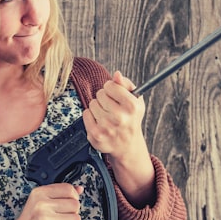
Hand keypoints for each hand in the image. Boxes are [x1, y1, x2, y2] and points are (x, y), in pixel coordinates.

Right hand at [11, 183, 82, 219]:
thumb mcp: (40, 201)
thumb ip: (59, 193)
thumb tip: (79, 189)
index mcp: (39, 193)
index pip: (68, 189)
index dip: (74, 196)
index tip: (70, 202)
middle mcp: (41, 205)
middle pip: (75, 204)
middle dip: (73, 212)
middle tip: (63, 216)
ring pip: (76, 219)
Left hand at [83, 71, 155, 206]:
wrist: (127, 145)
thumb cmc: (130, 118)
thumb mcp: (135, 100)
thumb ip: (126, 84)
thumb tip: (116, 75)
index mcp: (132, 107)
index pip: (110, 85)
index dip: (111, 88)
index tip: (114, 94)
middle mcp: (120, 118)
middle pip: (100, 94)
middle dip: (104, 98)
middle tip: (111, 107)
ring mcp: (107, 127)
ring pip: (92, 104)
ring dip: (97, 107)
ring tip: (106, 115)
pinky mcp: (96, 135)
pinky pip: (85, 114)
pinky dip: (90, 116)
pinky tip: (100, 122)